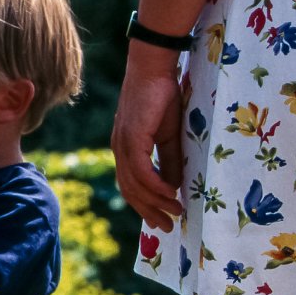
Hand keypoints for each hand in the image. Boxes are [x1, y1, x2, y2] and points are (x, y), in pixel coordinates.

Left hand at [111, 47, 184, 230]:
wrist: (154, 67)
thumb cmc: (163, 96)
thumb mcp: (170, 134)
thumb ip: (170, 160)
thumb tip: (175, 186)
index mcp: (126, 149)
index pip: (131, 185)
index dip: (145, 204)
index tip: (162, 219)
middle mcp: (120, 149)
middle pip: (130, 190)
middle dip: (149, 211)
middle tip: (167, 227)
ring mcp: (123, 144)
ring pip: (135, 184)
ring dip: (155, 202)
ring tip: (175, 212)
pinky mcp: (131, 138)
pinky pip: (141, 171)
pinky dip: (155, 185)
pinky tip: (170, 193)